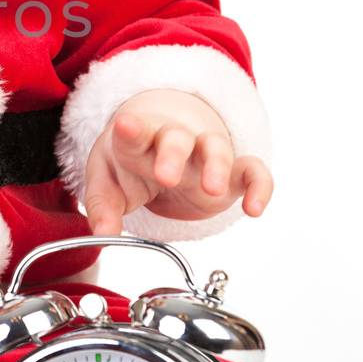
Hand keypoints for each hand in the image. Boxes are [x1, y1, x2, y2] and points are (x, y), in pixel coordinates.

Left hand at [83, 88, 273, 236]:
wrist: (160, 151)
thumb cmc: (131, 162)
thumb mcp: (108, 182)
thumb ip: (103, 206)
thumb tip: (103, 235)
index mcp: (138, 140)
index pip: (134, 132)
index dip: (130, 130)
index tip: (125, 127)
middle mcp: (174, 142)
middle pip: (177, 139)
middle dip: (172, 155)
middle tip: (166, 176)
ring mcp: (205, 155)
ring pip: (215, 148)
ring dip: (216, 166)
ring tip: (212, 188)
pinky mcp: (231, 173)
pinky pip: (253, 172)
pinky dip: (259, 186)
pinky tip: (254, 208)